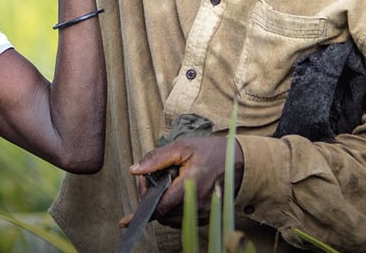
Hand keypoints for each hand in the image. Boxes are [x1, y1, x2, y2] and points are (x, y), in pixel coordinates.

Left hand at [122, 135, 242, 227]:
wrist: (240, 161)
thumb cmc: (212, 151)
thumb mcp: (183, 147)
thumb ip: (157, 158)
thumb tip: (135, 170)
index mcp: (188, 187)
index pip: (159, 208)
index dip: (141, 212)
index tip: (125, 220)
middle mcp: (196, 205)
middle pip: (163, 214)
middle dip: (151, 200)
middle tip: (152, 179)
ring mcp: (203, 213)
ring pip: (172, 219)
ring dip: (162, 206)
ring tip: (165, 183)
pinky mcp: (206, 216)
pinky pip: (183, 219)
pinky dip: (174, 209)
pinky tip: (175, 191)